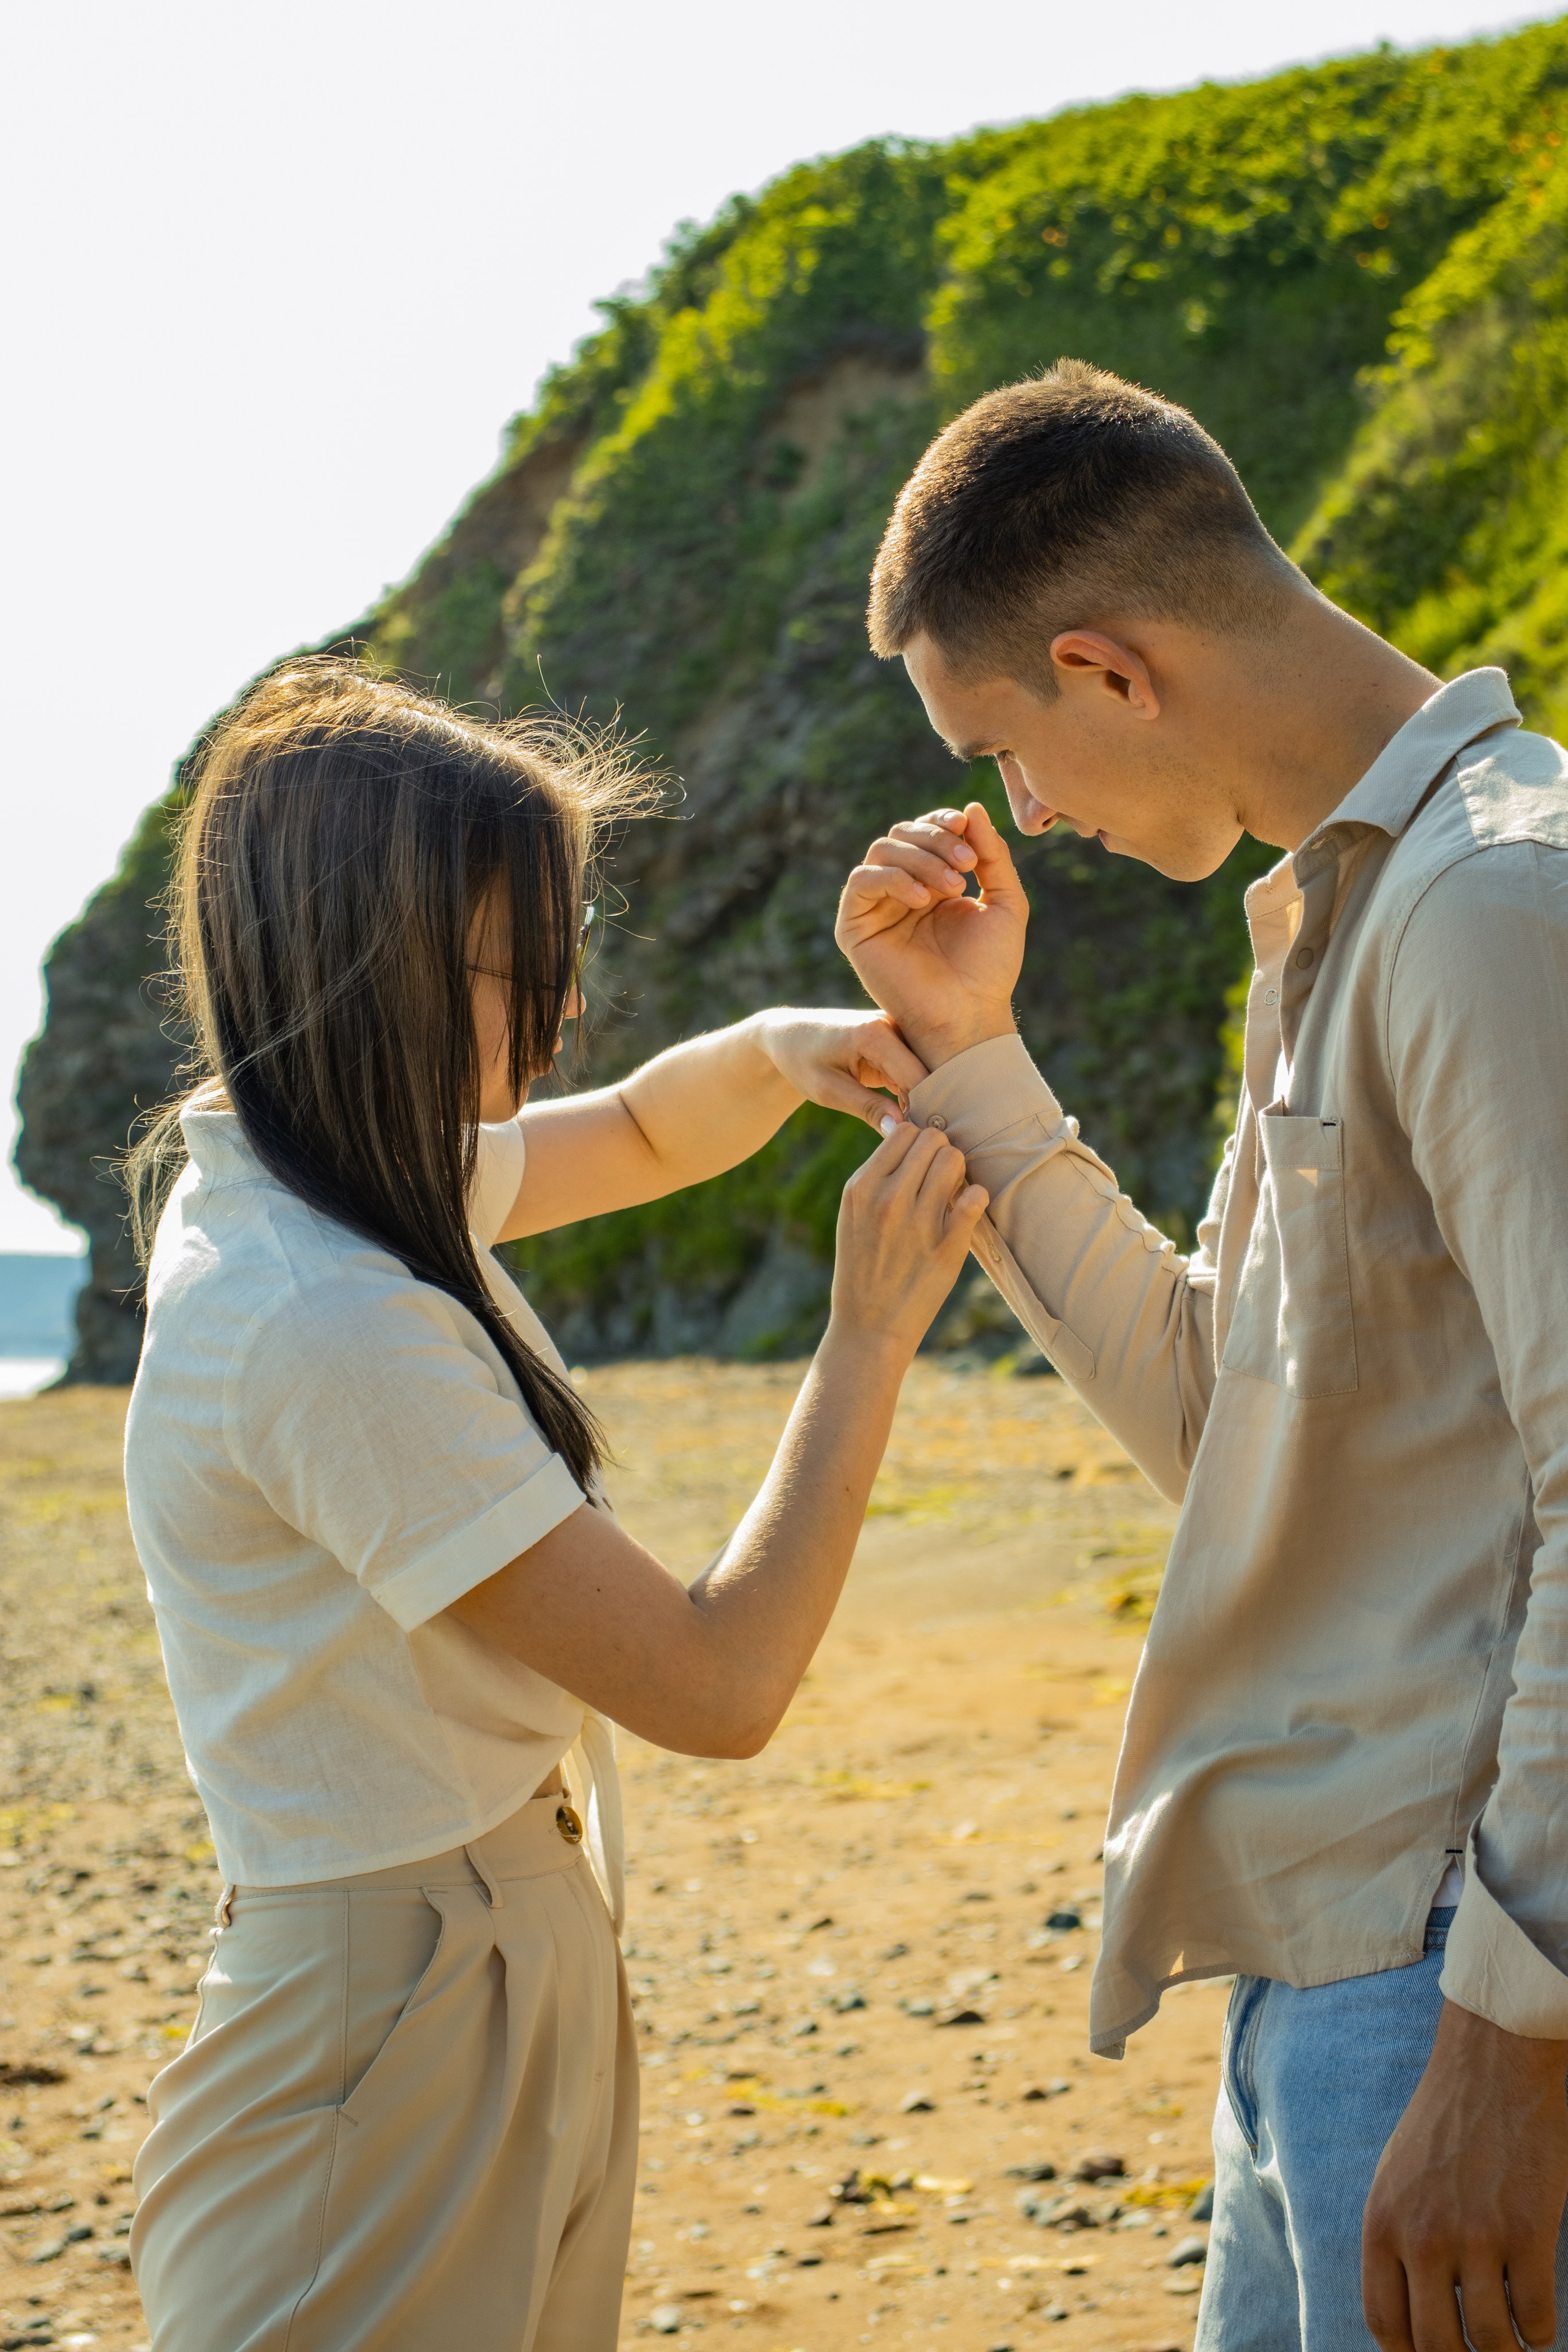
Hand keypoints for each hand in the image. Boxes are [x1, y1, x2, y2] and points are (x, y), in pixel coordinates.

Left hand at [753, 1008, 928, 1131]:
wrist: (790, 1037)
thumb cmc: (802, 1061)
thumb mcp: (828, 1091)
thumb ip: (867, 1109)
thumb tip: (901, 1131)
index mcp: (875, 1034)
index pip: (917, 1077)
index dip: (925, 1110)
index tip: (924, 1141)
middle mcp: (893, 1024)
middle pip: (929, 1071)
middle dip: (930, 1106)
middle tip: (927, 1142)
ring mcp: (899, 1029)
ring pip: (927, 1071)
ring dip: (924, 1100)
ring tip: (920, 1132)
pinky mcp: (899, 1039)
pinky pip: (917, 1069)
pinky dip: (915, 1093)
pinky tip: (910, 1116)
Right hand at [829, 1118, 987, 1357]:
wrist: (869, 1326)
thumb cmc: (863, 1265)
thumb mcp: (853, 1215)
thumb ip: (877, 1175)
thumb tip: (907, 1131)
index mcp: (861, 1188)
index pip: (904, 1131)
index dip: (918, 1143)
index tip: (920, 1164)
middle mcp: (888, 1199)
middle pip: (933, 1140)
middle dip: (939, 1154)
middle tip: (938, 1178)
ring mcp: (918, 1223)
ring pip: (954, 1161)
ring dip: (957, 1173)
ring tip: (950, 1194)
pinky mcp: (947, 1247)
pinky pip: (975, 1197)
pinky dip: (977, 1198)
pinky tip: (966, 1210)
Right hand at [835, 801, 1027, 1069]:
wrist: (969, 1016)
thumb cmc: (990, 969)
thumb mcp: (1006, 902)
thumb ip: (992, 853)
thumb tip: (972, 807)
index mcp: (934, 883)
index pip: (926, 831)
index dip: (943, 823)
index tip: (968, 832)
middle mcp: (902, 891)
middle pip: (902, 833)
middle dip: (935, 839)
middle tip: (966, 865)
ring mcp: (877, 908)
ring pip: (882, 850)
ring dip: (919, 857)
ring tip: (951, 886)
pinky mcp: (855, 928)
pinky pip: (861, 881)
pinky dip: (893, 878)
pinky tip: (922, 899)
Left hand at [1363, 1998, 1567, 2351]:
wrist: (1493, 2066)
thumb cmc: (1446, 2126)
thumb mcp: (1395, 2179)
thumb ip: (1395, 2239)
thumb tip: (1408, 2314)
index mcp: (1382, 2222)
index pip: (1385, 2323)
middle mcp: (1421, 2236)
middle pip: (1436, 2345)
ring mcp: (1475, 2236)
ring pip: (1490, 2341)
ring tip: (1513, 2344)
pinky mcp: (1527, 2232)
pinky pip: (1535, 2317)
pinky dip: (1540, 2332)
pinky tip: (1538, 2321)